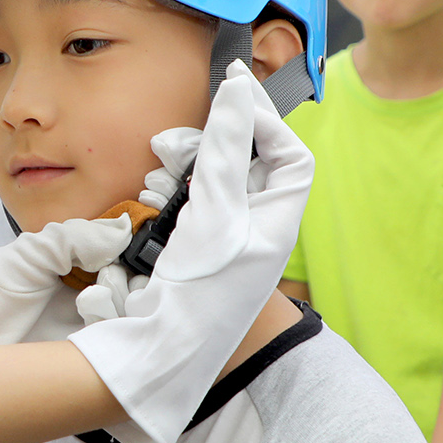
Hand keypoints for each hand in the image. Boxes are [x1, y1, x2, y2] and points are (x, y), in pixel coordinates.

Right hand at [69, 61, 312, 442]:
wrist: (158, 353)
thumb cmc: (199, 291)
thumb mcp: (216, 207)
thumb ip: (226, 146)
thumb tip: (237, 89)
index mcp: (278, 221)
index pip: (291, 157)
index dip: (267, 123)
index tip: (232, 99)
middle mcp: (256, 231)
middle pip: (248, 166)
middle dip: (216, 142)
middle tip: (185, 131)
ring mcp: (223, 243)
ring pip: (211, 183)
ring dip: (186, 168)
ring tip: (163, 167)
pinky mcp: (192, 252)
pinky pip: (185, 207)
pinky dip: (167, 195)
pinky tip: (151, 196)